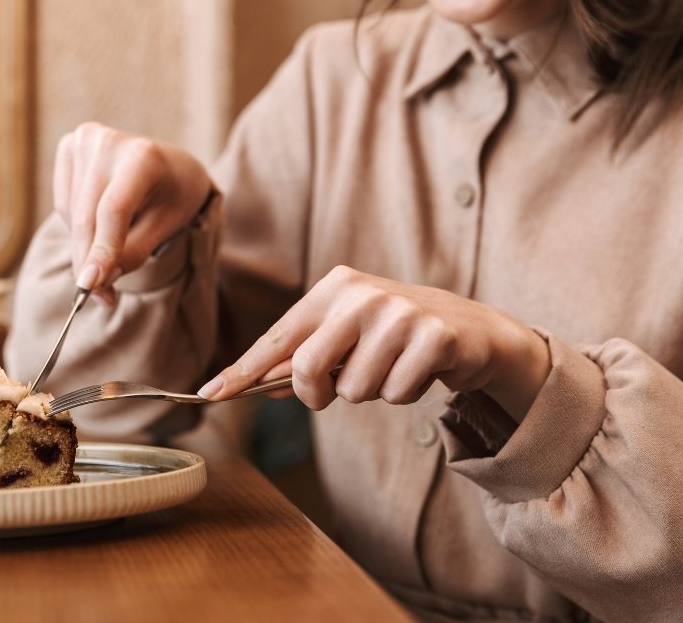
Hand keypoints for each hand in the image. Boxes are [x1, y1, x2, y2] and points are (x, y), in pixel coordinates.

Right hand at [54, 123, 212, 299]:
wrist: (170, 164)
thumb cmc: (174, 196)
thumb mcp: (167, 227)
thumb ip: (133, 253)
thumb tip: (96, 279)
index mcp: (143, 155)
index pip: (113, 210)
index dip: (101, 250)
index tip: (92, 285)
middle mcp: (107, 141)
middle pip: (87, 216)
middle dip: (90, 261)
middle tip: (101, 297)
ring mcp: (84, 140)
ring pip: (72, 215)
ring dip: (86, 245)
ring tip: (114, 248)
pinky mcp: (69, 147)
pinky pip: (63, 204)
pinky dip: (79, 225)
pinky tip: (102, 219)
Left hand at [197, 266, 551, 419]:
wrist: (473, 329)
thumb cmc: (396, 335)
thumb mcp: (348, 336)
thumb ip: (305, 356)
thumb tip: (258, 384)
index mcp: (334, 288)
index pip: (278, 338)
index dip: (243, 371)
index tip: (209, 394)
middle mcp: (362, 294)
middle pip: (308, 369)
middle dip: (320, 393)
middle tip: (341, 386)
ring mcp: (400, 313)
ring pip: (354, 391)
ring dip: (373, 392)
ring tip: (394, 366)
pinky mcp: (434, 337)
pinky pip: (395, 395)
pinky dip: (405, 394)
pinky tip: (419, 370)